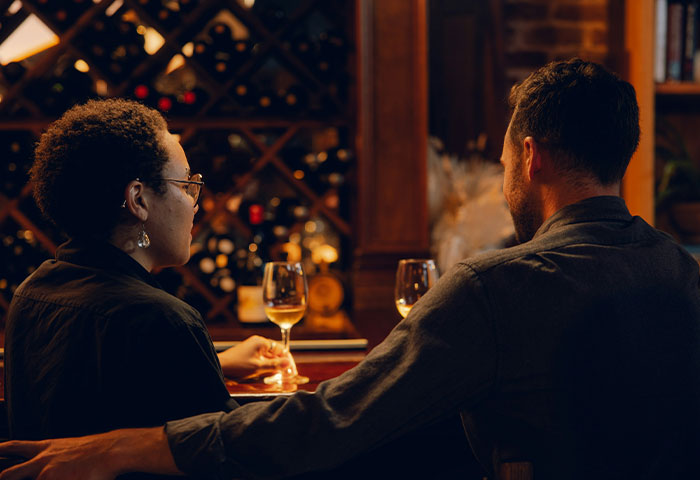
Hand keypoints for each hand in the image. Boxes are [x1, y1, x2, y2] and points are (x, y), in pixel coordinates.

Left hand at [0, 427, 178, 479]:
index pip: (15, 448)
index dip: (2, 451)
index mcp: (45, 448)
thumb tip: (51, 465)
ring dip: (28, 478)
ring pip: (28, 479)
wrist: (112, 450)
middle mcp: (42, 460)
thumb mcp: (69, 448)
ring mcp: (47, 474)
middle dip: (3, 477)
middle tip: (0, 476)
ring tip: (38, 474)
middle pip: (9, 473)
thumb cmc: (95, 450)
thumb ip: (53, 457)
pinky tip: (66, 478)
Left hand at [217, 335, 290, 379]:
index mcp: (262, 342)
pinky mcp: (250, 352)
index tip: (292, 371)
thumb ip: (274, 365)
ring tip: (280, 375)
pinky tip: (270, 373)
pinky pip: (263, 357)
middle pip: (276, 352)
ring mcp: (254, 346)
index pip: (281, 349)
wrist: (220, 365)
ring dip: (276, 365)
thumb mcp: (258, 367)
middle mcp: (259, 342)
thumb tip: (288, 363)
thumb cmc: (237, 365)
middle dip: (283, 363)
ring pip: (270, 355)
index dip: (288, 361)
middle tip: (288, 374)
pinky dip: (268, 364)